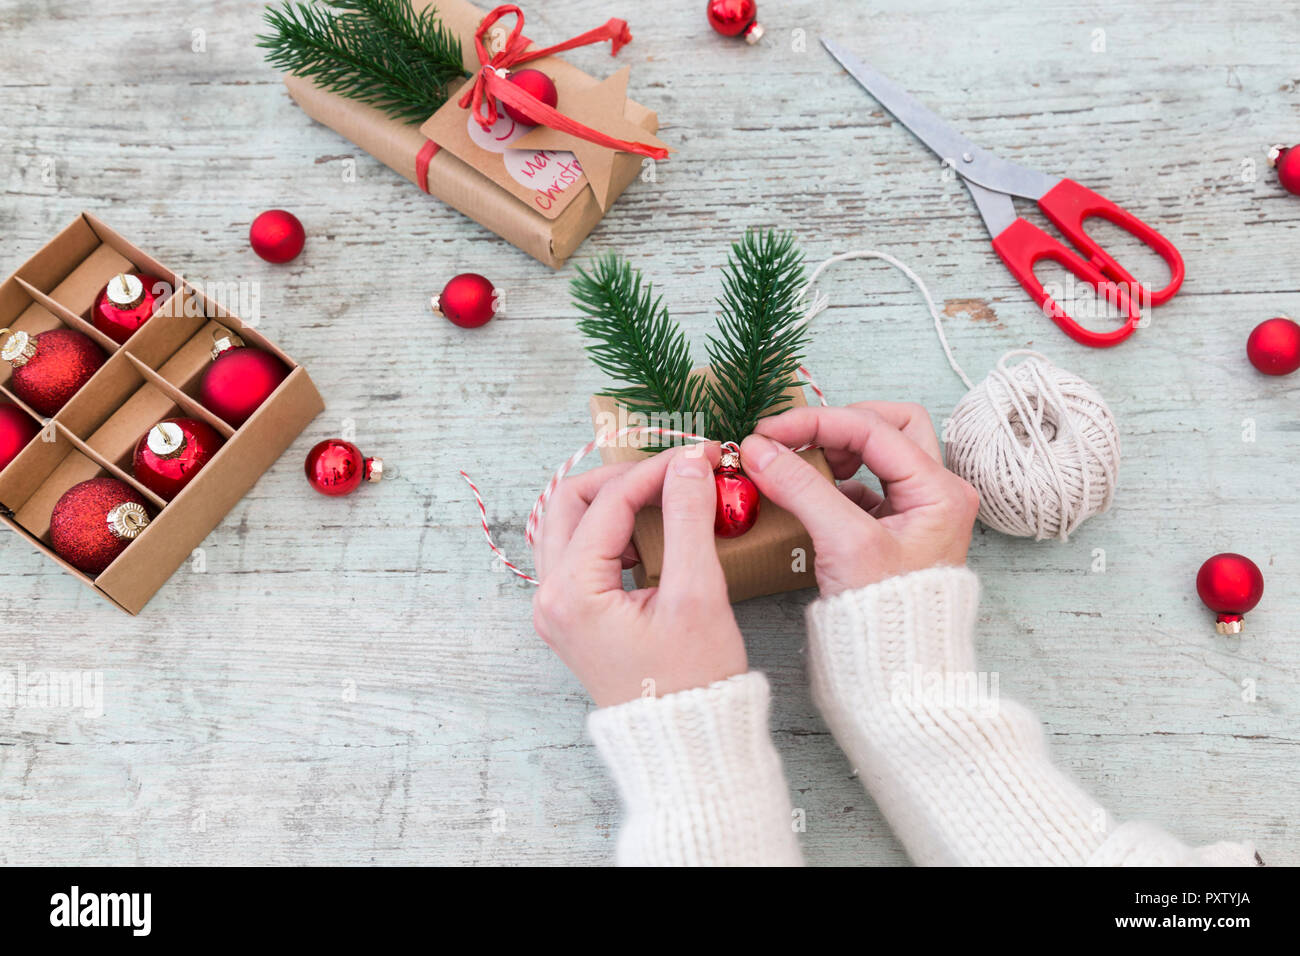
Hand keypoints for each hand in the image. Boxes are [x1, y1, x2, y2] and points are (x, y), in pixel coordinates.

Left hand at [531, 444, 746, 707]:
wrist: (683, 746)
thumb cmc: (693, 682)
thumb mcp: (697, 595)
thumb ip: (689, 520)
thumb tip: (689, 463)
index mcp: (572, 591)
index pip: (609, 501)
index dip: (656, 469)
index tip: (700, 455)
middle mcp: (550, 597)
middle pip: (570, 502)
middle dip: (622, 477)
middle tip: (673, 469)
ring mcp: (556, 609)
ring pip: (568, 524)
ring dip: (611, 500)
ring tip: (665, 494)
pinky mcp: (572, 617)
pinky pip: (578, 552)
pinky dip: (610, 530)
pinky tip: (653, 531)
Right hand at [740, 402, 978, 596]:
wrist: (897, 674)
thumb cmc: (886, 615)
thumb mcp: (843, 543)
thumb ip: (801, 488)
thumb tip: (759, 449)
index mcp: (939, 491)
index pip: (874, 428)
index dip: (817, 422)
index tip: (769, 431)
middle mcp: (935, 494)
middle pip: (889, 425)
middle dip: (838, 425)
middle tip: (794, 438)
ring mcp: (915, 511)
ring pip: (878, 452)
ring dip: (835, 450)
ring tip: (798, 465)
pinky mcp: (892, 530)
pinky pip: (864, 485)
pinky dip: (832, 481)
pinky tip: (806, 494)